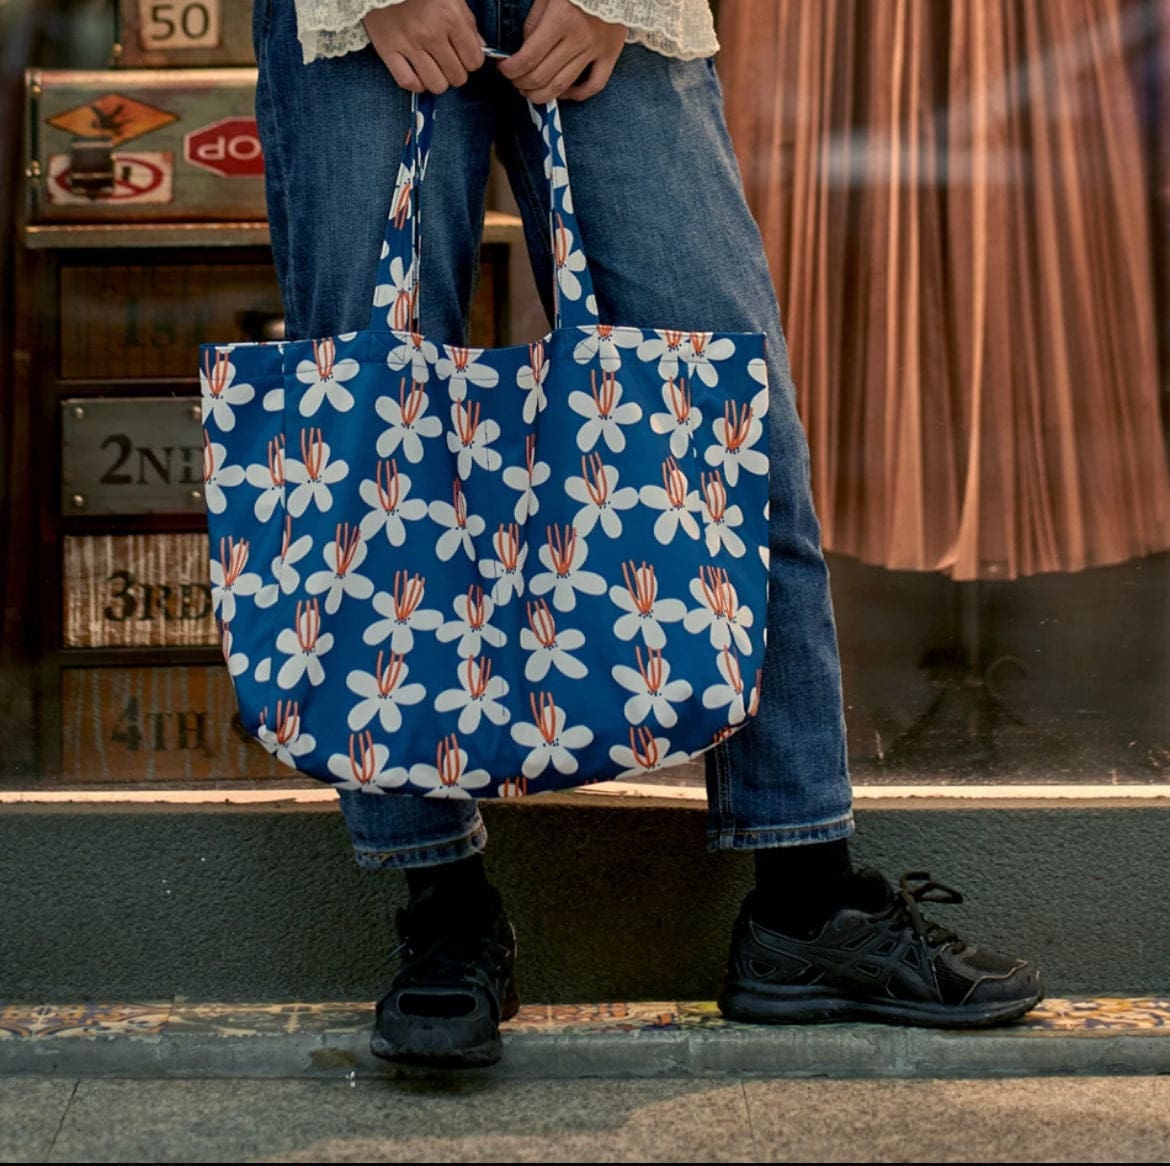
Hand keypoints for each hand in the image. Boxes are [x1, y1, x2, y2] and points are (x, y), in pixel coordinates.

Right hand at [363, 0, 484, 93]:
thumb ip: (469, 23)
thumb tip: (480, 49)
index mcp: (450, 17)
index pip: (474, 61)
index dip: (471, 60)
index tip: (464, 54)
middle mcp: (430, 33)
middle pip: (457, 77)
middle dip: (455, 71)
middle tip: (447, 59)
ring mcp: (408, 43)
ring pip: (436, 85)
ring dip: (438, 80)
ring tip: (433, 66)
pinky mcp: (387, 49)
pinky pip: (409, 83)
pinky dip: (416, 83)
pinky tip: (418, 72)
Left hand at [498, 0, 625, 102]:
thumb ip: (534, 22)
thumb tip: (524, 50)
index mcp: (561, 19)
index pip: (529, 57)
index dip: (511, 69)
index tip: (504, 69)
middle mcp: (578, 38)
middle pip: (542, 76)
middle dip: (522, 83)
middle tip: (515, 81)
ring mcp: (596, 50)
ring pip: (563, 86)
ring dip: (541, 95)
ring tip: (530, 92)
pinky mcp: (611, 55)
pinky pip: (594, 85)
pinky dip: (576, 95)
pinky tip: (562, 92)